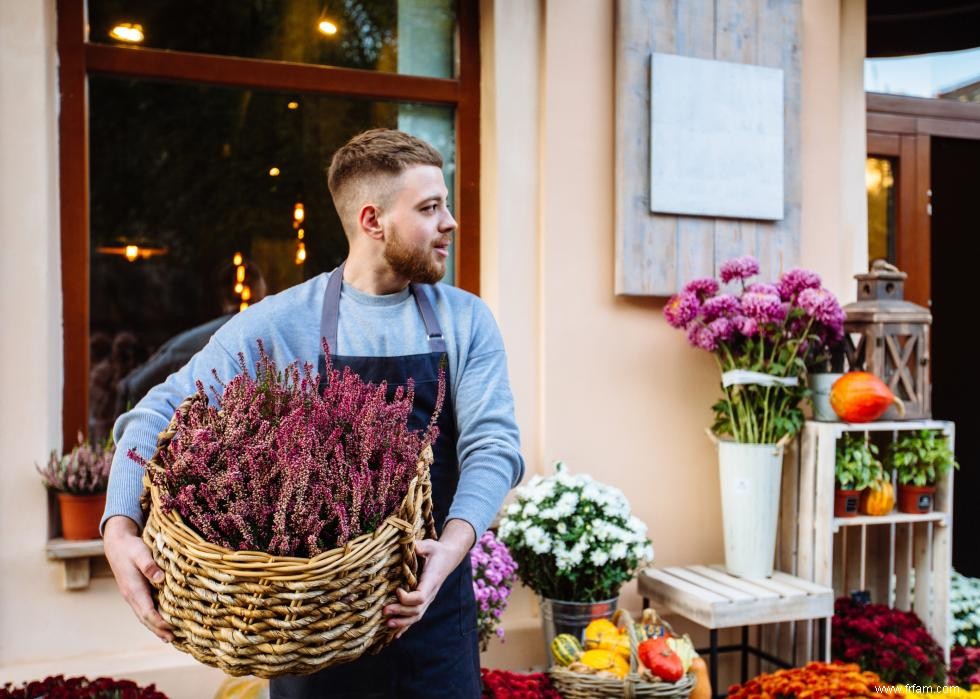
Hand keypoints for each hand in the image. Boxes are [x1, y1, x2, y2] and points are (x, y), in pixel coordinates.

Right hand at [103, 515, 174, 641]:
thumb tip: (160, 579)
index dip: (159, 622)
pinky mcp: (134, 591)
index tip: (171, 629)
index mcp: (133, 590)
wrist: (116, 543)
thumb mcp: (141, 553)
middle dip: (158, 630)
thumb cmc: (131, 547)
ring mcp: (131, 595)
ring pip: (144, 615)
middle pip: (145, 618)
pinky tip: (161, 621)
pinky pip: (144, 609)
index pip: (147, 612)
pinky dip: (152, 618)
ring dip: (155, 627)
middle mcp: (131, 596)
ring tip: (169, 637)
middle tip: (173, 640)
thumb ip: (150, 566)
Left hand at [383, 519, 474, 638]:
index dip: (408, 598)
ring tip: (387, 624)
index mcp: (431, 580)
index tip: (397, 590)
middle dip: (400, 612)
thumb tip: (408, 547)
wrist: (448, 557)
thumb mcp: (429, 545)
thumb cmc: (436, 550)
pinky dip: (405, 626)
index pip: (421, 596)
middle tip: (384, 611)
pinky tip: (395, 635)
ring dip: (402, 622)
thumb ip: (419, 547)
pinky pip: (415, 617)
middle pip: (417, 610)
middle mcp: (431, 593)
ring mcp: (428, 599)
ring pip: (416, 616)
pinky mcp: (424, 601)